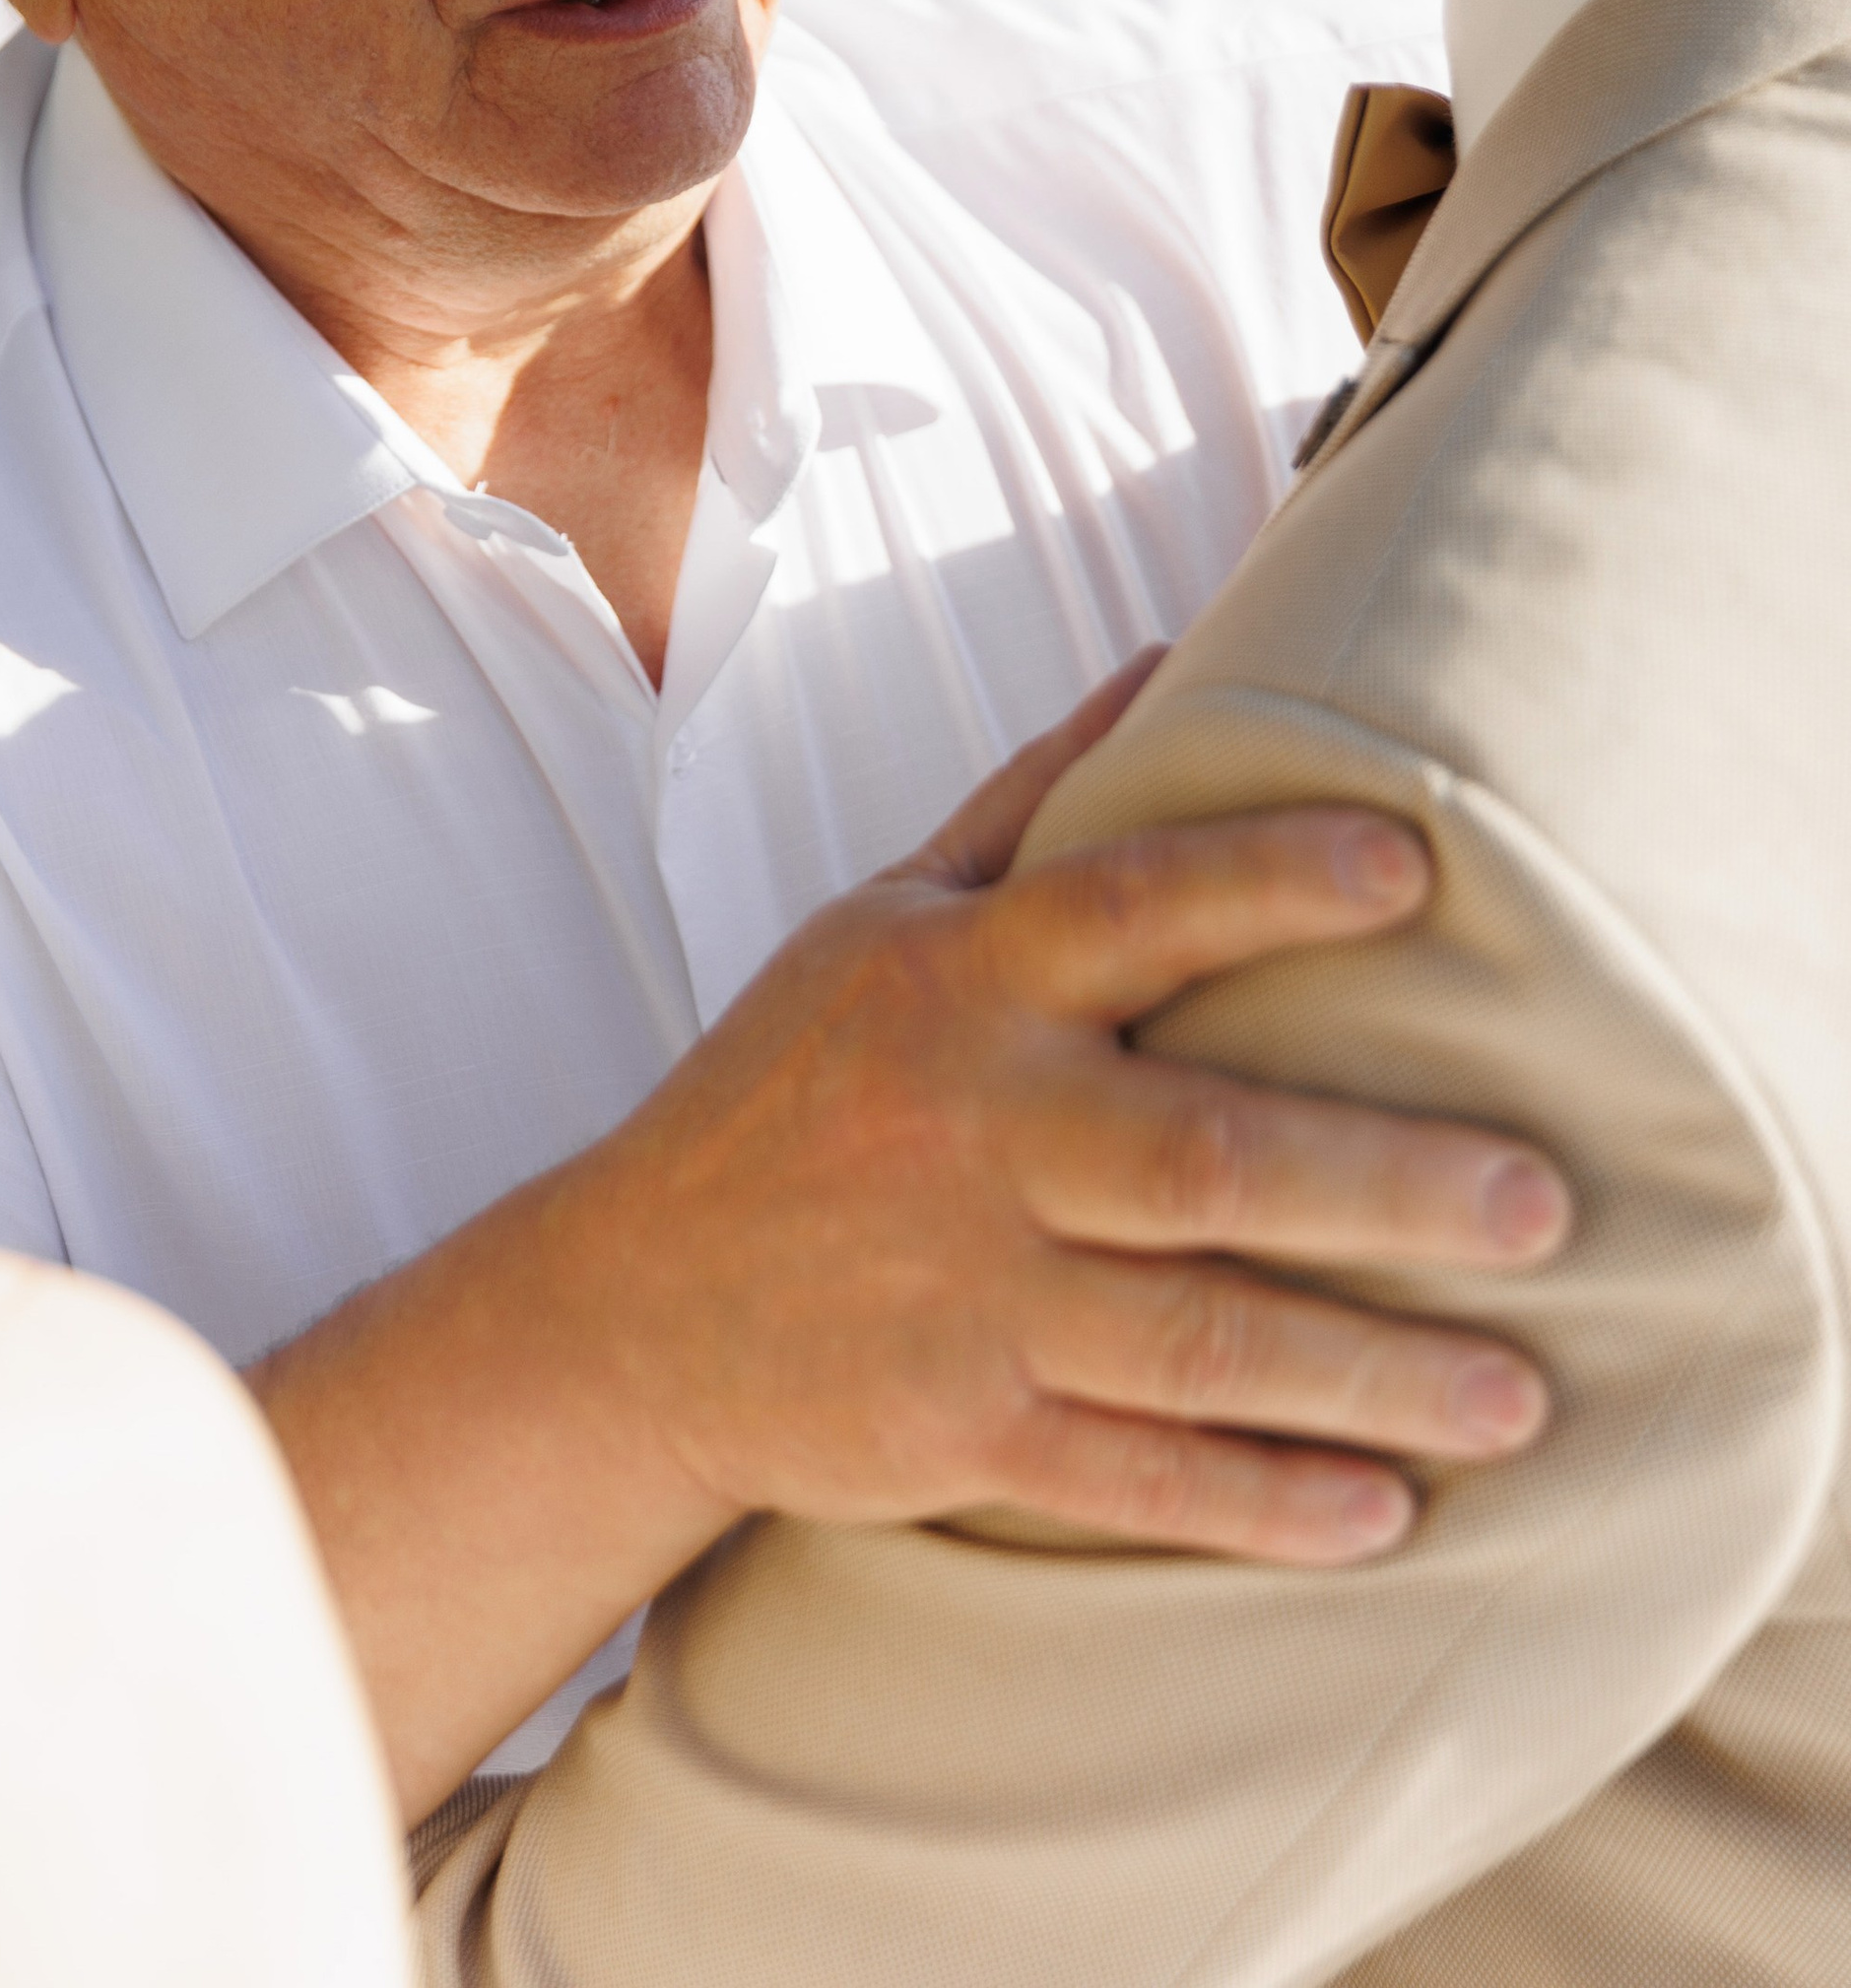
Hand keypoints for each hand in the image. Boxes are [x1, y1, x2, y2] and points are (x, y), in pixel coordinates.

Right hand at [252, 650, 1571, 1816]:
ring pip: (1195, 1343)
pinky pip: (1132, 1477)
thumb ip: (1030, 797)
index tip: (1412, 869)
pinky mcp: (957, 1436)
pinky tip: (1381, 1513)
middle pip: (1201, 1157)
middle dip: (1378, 1184)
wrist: (627, 1309)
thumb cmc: (792, 1080)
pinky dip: (1257, 1502)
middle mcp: (969, 1131)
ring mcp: (964, 1295)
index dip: (1264, 881)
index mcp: (958, 979)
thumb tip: (1168, 655)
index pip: (1126, 908)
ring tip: (1522, 1392)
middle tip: (1540, 1201)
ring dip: (1366, 1371)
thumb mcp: (882, 915)